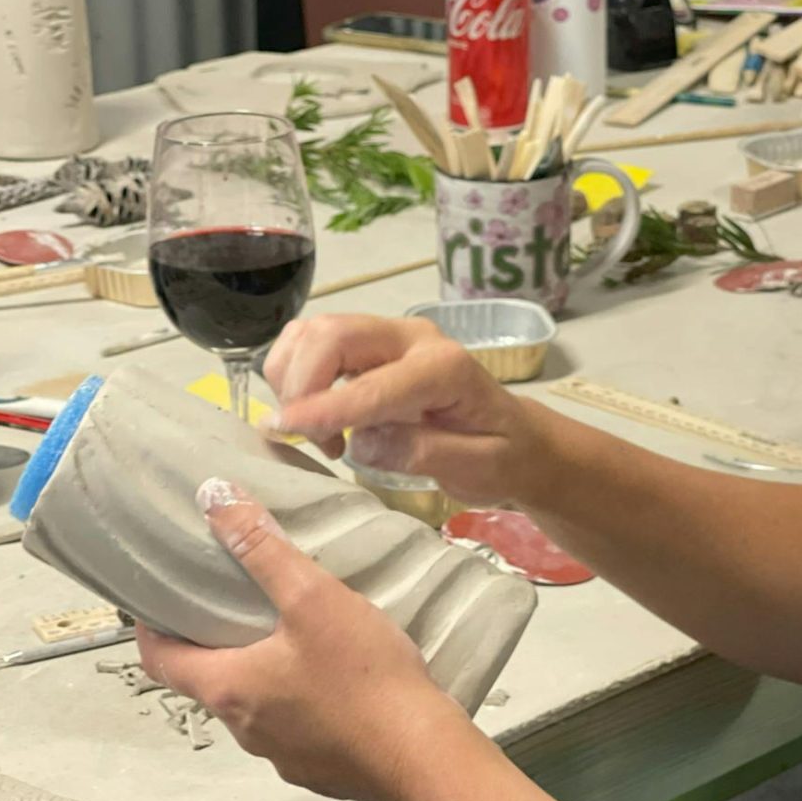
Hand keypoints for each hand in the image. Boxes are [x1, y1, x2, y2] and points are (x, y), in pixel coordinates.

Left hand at [137, 478, 473, 800]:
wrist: (420, 752)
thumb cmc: (362, 674)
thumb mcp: (313, 596)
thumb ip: (264, 548)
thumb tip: (215, 498)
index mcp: (229, 687)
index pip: (159, 659)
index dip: (150, 625)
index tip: (158, 595)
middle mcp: (242, 728)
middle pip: (209, 679)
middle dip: (215, 639)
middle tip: (234, 596)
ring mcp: (279, 753)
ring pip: (253, 704)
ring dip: (260, 668)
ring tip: (290, 629)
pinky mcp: (316, 766)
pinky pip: (293, 726)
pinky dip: (297, 697)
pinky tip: (332, 674)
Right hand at [261, 314, 552, 507]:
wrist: (516, 437)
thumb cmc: (501, 455)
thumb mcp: (478, 468)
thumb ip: (423, 453)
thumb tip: (361, 442)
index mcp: (446, 368)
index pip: (375, 383)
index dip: (326, 407)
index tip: (285, 431)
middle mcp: (414, 338)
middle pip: (333, 334)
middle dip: (301, 383)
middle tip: (309, 439)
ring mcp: (389, 336)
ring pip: (315, 332)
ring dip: (293, 378)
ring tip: (319, 433)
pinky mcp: (369, 347)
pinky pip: (313, 344)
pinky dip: (294, 375)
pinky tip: (317, 417)